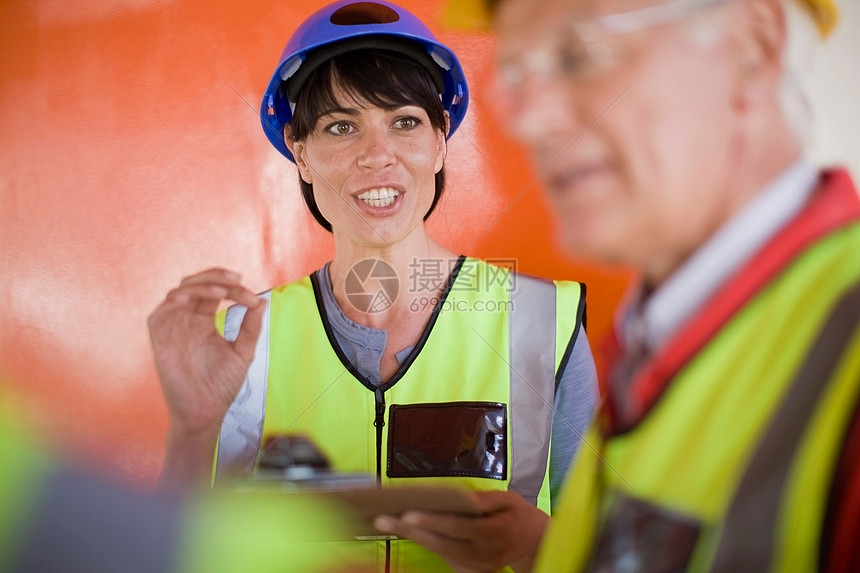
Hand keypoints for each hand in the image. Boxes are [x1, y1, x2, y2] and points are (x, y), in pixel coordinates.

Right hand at [148, 268, 264, 487]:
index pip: (214, 292)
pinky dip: (176, 300)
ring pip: (179, 292)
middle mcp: (185, 320)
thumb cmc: (221, 386)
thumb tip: (261, 301)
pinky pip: (161, 312)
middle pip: (194, 284)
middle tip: (237, 279)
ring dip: (200, 285)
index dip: (233, 288)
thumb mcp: (242, 351)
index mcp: (202, 321)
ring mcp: (172, 328)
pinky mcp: (159, 339)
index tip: (252, 299)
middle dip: (215, 276)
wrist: (205, 412)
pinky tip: (194, 299)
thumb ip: (250, 326)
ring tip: (223, 290)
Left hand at [374, 490, 548, 572]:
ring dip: (413, 537)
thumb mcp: (509, 500)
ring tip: (387, 521)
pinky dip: (425, 543)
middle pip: (442, 544)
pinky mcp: (471, 571)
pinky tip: (407, 529)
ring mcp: (477, 566)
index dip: (433, 521)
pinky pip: (444, 556)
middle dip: (411, 531)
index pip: (459, 527)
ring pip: (439, 552)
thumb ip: (486, 500)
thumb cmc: (517, 516)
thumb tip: (464, 499)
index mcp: (496, 532)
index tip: (409, 514)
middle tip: (383, 519)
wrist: (532, 544)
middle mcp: (484, 553)